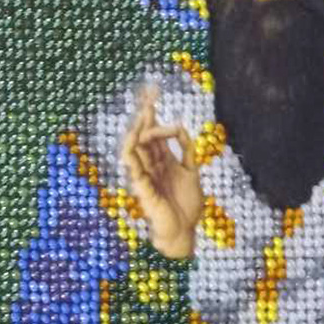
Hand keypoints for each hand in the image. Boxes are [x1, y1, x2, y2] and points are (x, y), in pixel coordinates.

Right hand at [120, 86, 203, 259]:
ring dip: (139, 127)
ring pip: (135, 146)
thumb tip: (179, 126)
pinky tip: (133, 135)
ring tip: (144, 110)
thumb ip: (186, 150)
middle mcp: (151, 164)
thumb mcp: (191, 171)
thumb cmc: (186, 205)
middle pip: (144, 134)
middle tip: (148, 92)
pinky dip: (131, 149)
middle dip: (145, 113)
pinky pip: (132, 165)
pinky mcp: (141, 186)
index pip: (154, 132)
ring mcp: (144, 174)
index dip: (153, 113)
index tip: (153, 92)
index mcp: (163, 160)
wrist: (184, 231)